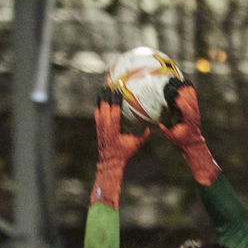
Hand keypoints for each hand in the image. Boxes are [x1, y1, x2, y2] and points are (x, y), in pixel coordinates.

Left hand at [91, 89, 149, 209]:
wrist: (109, 162)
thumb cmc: (122, 154)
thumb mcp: (134, 144)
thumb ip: (142, 136)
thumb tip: (150, 128)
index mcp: (114, 128)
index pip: (114, 110)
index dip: (116, 99)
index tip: (118, 90)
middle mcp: (105, 125)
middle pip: (104, 106)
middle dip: (107, 95)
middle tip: (110, 85)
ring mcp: (100, 126)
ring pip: (98, 108)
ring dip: (101, 99)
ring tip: (104, 89)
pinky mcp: (98, 128)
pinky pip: (96, 113)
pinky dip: (98, 106)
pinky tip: (100, 100)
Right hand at [158, 82, 218, 183]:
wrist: (193, 142)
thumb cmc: (181, 139)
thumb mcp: (172, 136)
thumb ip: (166, 130)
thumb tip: (159, 124)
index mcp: (187, 121)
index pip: (185, 110)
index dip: (181, 102)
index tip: (176, 96)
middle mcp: (193, 115)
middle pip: (189, 102)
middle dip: (184, 94)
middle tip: (178, 86)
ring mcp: (195, 112)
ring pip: (193, 99)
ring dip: (188, 91)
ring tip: (182, 83)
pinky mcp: (196, 110)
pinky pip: (194, 99)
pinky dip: (192, 92)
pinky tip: (188, 85)